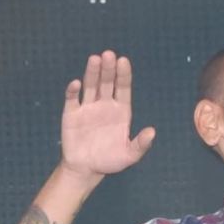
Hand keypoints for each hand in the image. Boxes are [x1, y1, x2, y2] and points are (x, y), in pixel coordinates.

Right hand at [59, 50, 155, 178]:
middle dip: (108, 69)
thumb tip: (152, 132)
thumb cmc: (109, 161)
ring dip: (92, 73)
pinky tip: (76, 83)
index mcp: (121, 111)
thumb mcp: (129, 155)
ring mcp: (87, 108)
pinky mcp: (72, 114)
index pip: (123, 88)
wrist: (86, 169)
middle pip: (107, 82)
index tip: (123, 61)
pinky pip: (72, 99)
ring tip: (95, 59)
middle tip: (109, 54)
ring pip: (90, 86)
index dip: (123, 75)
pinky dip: (73, 91)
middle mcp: (104, 105)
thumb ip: (140, 144)